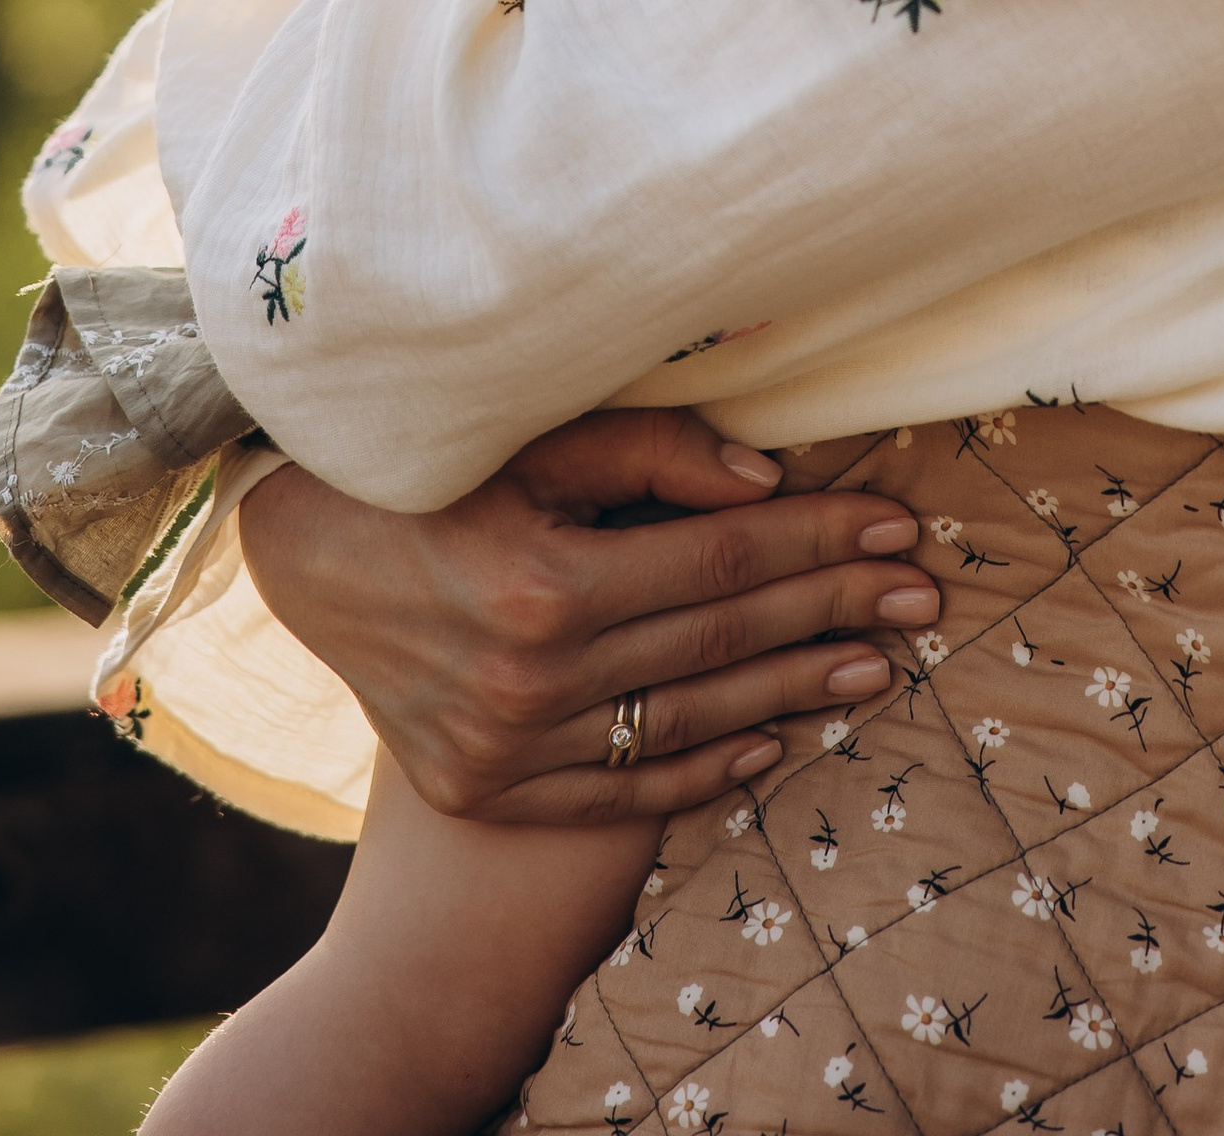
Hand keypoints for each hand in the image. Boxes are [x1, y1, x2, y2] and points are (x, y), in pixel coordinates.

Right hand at [238, 409, 942, 827]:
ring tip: (875, 666)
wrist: (300, 552)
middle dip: (833, 611)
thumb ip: (650, 452)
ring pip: (686, 719)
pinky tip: (769, 744)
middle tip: (922, 595)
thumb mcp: (531, 434)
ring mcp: (505, 748)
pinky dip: (701, 768)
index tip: (897, 524)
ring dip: (792, 693)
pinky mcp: (485, 788)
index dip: (819, 540)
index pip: (723, 563)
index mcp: (542, 583)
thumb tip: (766, 481)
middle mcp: (527, 679)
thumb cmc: (430, 465)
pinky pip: (618, 789)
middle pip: (720, 642)